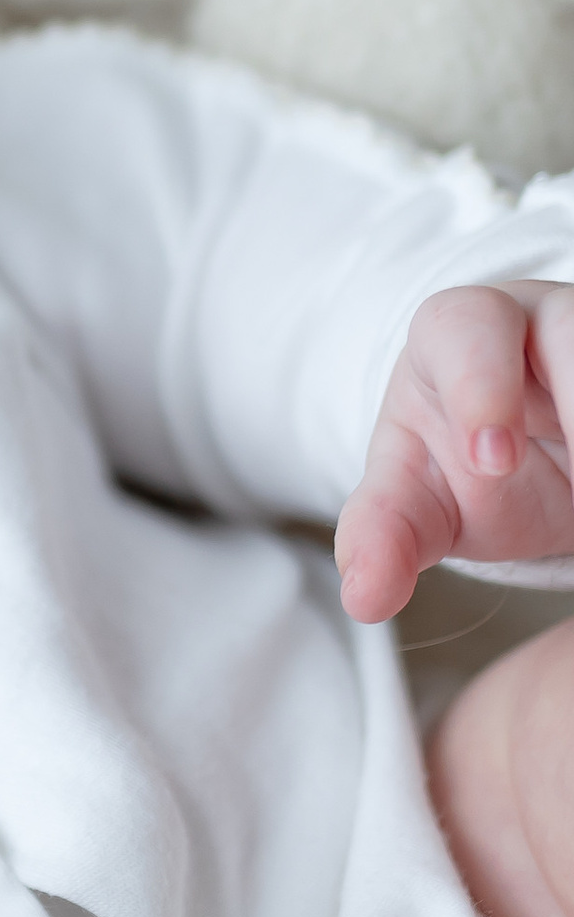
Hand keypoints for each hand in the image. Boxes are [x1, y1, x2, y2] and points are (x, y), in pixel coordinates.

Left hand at [335, 283, 573, 622]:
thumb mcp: (417, 501)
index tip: (492, 463)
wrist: (530, 462)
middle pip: (572, 331)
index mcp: (458, 332)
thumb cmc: (461, 462)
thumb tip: (364, 598)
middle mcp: (542, 318)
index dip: (480, 388)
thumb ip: (384, 537)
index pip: (465, 327)